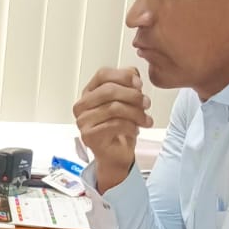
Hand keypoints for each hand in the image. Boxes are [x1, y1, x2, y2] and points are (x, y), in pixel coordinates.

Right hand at [73, 67, 152, 192]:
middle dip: (133, 96)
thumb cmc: (119, 127)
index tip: (139, 84)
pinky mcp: (89, 136)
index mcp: (89, 92)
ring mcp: (83, 121)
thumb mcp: (127, 101)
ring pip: (114, 108)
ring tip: (145, 119)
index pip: (103, 74)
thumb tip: (133, 74)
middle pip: (109, 90)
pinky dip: (130, 126)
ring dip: (135, 113)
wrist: (115, 154)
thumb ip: (128, 83)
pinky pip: (114, 125)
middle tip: (146, 103)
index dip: (123, 76)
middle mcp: (82, 105)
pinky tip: (135, 130)